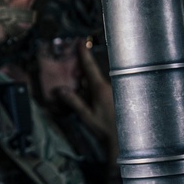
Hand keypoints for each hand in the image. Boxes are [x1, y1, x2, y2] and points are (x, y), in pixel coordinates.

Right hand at [57, 44, 118, 160]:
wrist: (122, 141)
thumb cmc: (104, 129)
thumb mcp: (86, 116)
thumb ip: (74, 102)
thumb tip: (60, 90)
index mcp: (100, 89)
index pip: (90, 67)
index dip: (84, 54)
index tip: (80, 42)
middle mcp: (109, 87)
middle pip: (94, 73)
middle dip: (84, 68)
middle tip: (75, 61)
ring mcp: (114, 91)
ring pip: (99, 81)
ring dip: (89, 80)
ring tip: (79, 81)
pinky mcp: (117, 97)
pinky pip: (104, 88)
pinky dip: (94, 88)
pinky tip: (90, 96)